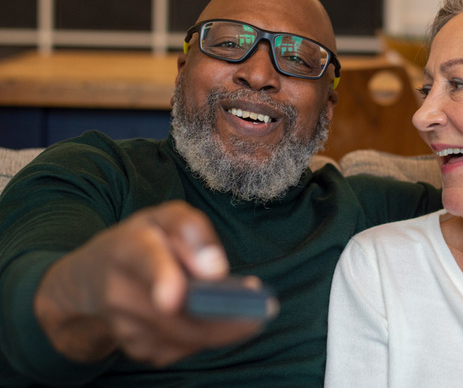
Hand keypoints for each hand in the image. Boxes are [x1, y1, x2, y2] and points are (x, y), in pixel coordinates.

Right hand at [34, 200, 267, 366]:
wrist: (95, 278)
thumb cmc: (144, 240)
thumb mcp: (167, 217)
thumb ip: (192, 230)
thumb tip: (215, 269)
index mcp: (128, 247)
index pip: (145, 261)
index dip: (161, 279)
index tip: (173, 297)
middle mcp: (119, 291)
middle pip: (175, 316)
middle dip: (222, 318)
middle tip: (262, 311)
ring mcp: (125, 326)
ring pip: (186, 338)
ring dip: (223, 328)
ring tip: (249, 311)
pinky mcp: (138, 350)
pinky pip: (184, 348)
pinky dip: (207, 335)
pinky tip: (213, 319)